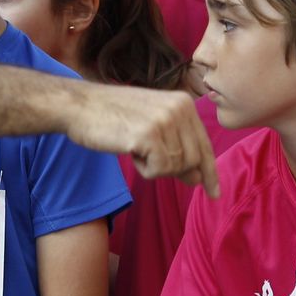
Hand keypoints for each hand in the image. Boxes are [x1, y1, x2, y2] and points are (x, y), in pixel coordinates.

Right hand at [67, 83, 218, 195]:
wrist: (81, 106)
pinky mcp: (150, 135)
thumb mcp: (153, 127)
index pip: (204, 145)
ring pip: (177, 167)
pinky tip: (130, 150)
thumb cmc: (113, 117)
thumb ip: (178, 148)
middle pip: (193, 161)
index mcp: (184, 103)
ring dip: (154, 167)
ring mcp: (165, 120)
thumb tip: (199, 178)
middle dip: (172, 169)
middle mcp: (180, 108)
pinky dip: (145, 169)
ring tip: (135, 147)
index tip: (214, 193)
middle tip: (146, 156)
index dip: (210, 172)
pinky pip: (159, 170)